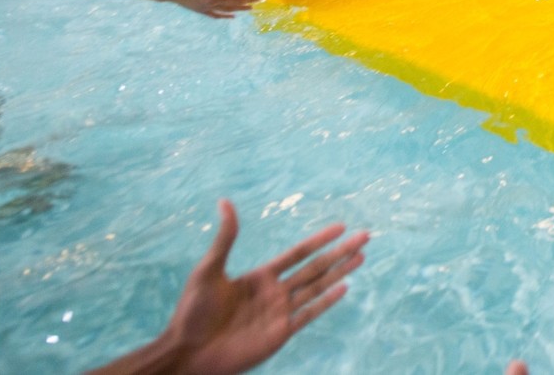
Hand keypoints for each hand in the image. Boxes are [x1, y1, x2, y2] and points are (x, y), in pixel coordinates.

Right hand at [162, 0, 260, 17]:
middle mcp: (213, 2)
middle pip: (234, 3)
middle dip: (247, 1)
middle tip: (259, 1)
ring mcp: (207, 8)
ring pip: (227, 10)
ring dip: (239, 9)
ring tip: (250, 8)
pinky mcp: (202, 11)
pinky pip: (216, 15)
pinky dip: (225, 15)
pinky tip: (232, 16)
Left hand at [163, 200, 368, 374]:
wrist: (188, 352)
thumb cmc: (193, 312)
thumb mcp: (208, 269)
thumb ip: (225, 238)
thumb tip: (224, 202)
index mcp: (260, 276)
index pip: (298, 253)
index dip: (319, 239)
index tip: (341, 226)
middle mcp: (275, 292)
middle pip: (315, 267)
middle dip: (340, 251)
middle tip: (365, 236)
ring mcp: (280, 313)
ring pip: (318, 287)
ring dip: (340, 271)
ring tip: (361, 257)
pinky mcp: (280, 333)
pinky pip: (309, 314)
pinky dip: (327, 301)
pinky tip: (344, 288)